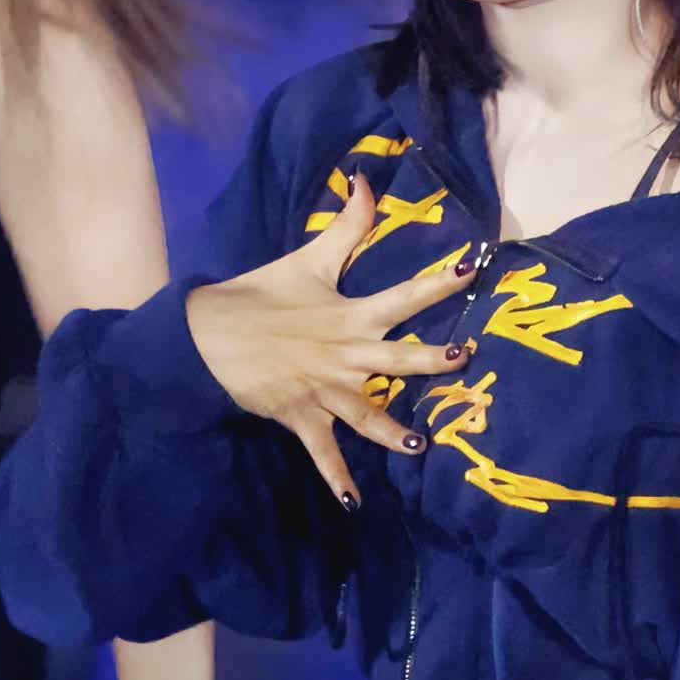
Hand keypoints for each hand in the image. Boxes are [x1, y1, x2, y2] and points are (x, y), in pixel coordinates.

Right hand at [185, 172, 476, 505]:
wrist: (206, 335)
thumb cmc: (260, 296)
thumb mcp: (307, 260)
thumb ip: (347, 225)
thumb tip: (365, 177)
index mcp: (350, 315)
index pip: (403, 296)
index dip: (439, 282)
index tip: (473, 268)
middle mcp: (344, 355)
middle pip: (398, 360)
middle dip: (433, 360)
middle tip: (466, 358)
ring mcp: (324, 390)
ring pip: (368, 414)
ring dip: (394, 431)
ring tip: (422, 444)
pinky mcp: (302, 416)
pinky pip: (323, 452)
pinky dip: (337, 478)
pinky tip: (353, 503)